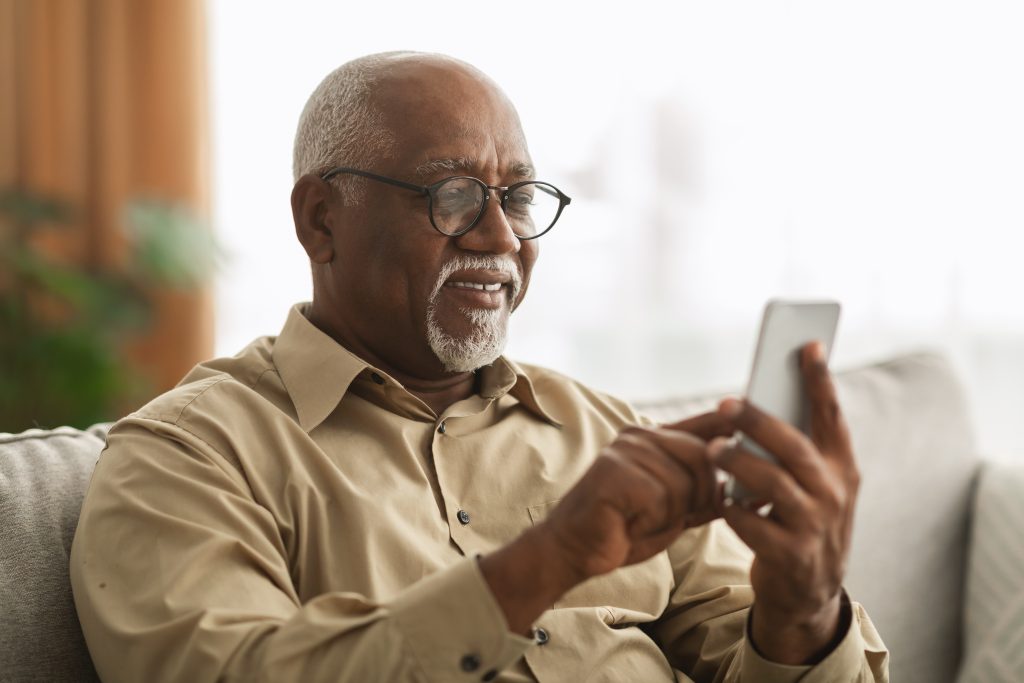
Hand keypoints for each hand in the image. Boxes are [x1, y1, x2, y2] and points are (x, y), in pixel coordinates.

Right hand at [479, 411, 731, 634]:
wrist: (574, 549)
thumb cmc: (623, 528)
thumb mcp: (674, 509)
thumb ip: (705, 493)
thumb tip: (750, 486)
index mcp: (653, 438)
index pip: (706, 423)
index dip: (733, 428)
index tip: (756, 439)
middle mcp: (640, 436)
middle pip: (704, 457)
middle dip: (699, 496)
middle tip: (668, 517)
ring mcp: (626, 450)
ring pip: (685, 482)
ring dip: (671, 513)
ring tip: (641, 520)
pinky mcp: (615, 470)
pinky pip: (661, 498)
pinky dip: (652, 520)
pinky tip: (629, 523)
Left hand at [712, 342, 858, 663]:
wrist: (809, 593)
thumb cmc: (802, 522)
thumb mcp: (813, 486)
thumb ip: (797, 450)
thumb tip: (758, 401)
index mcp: (841, 468)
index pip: (831, 416)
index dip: (819, 380)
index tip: (807, 344)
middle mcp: (834, 493)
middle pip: (795, 446)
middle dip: (759, 421)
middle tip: (727, 403)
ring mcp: (814, 526)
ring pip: (772, 484)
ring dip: (738, 463)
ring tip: (714, 449)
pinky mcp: (791, 555)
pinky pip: (752, 524)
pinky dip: (732, 508)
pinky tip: (720, 499)